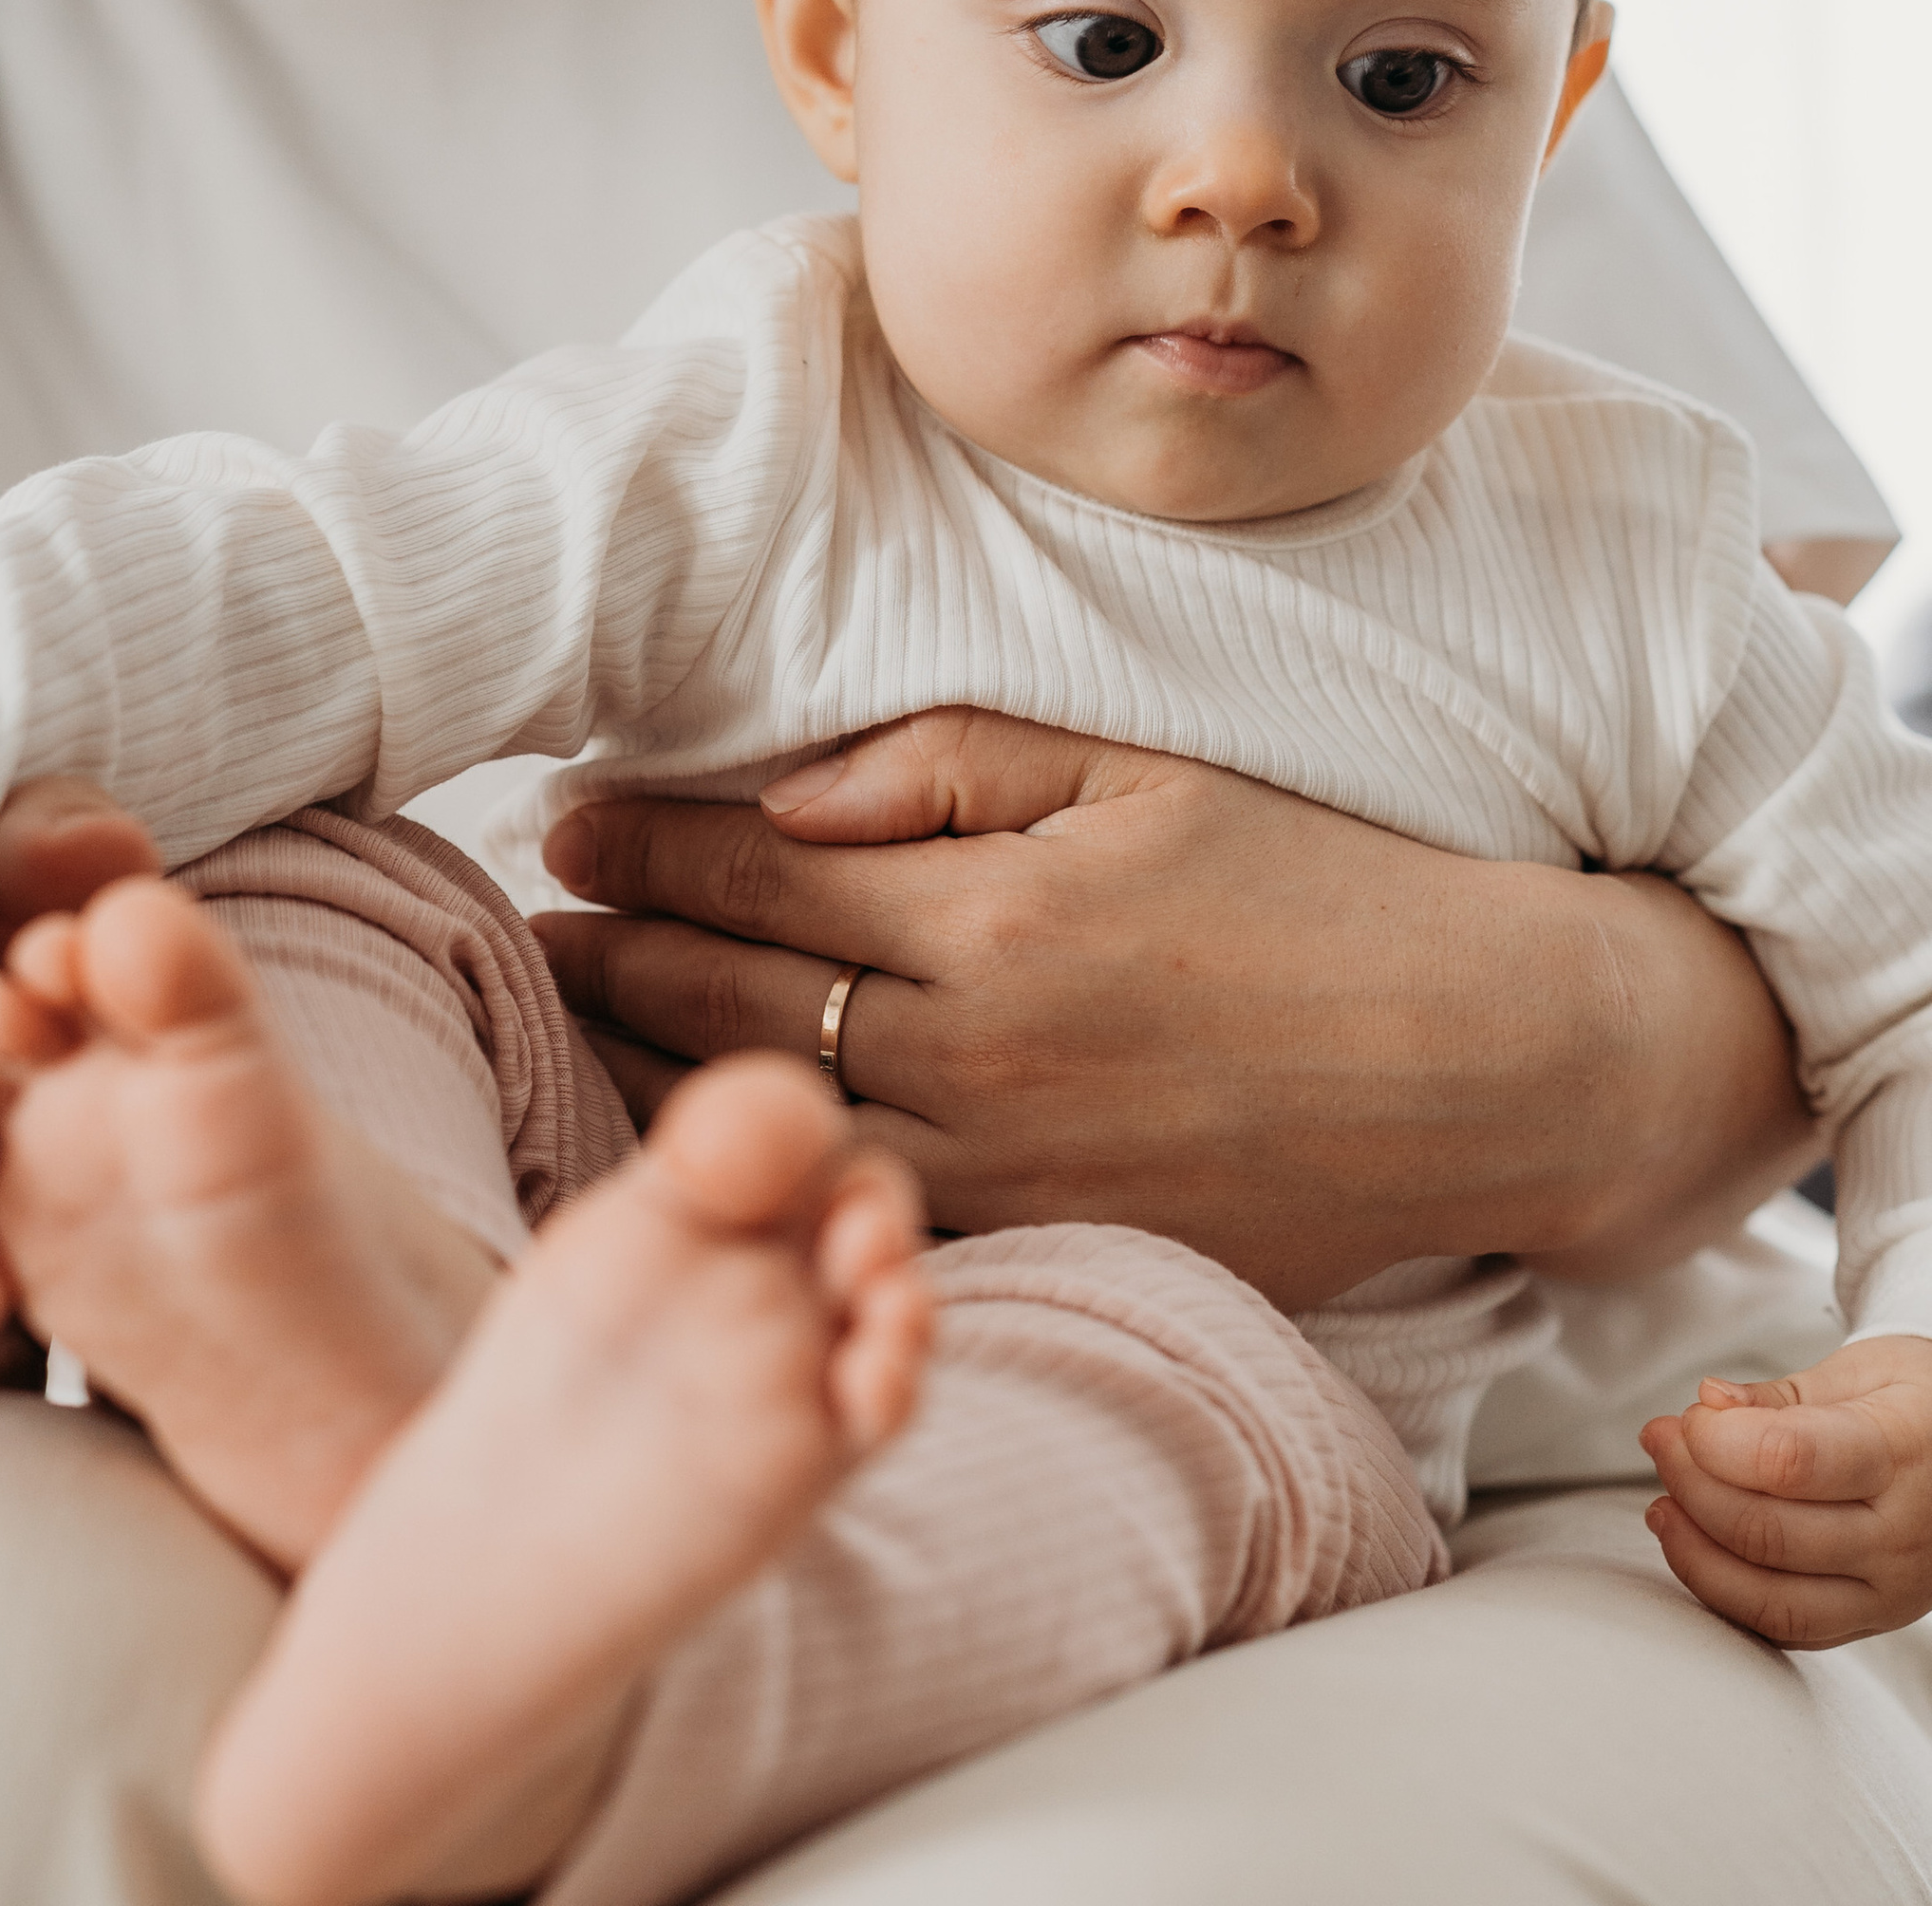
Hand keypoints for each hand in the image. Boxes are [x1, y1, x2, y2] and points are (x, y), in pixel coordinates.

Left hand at [534, 708, 1813, 1310]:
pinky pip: (862, 1223)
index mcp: (1000, 908)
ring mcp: (1007, 1170)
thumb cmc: (1326, 888)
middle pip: (731, 993)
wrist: (1488, 1064)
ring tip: (570, 1018)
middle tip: (529, 914)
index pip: (756, 862)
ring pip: (769, 1122)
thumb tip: (790, 783)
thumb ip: (959, 764)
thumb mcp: (1151, 772)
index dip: (641, 834)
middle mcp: (981, 1048)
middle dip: (609, 944)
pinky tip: (707, 1151)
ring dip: (650, 1067)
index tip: (565, 811)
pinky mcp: (1048, 1251)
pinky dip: (766, 1180)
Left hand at [1642, 1336, 1931, 1644]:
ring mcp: (1892, 1590)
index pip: (1789, 1461)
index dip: (1717, 1442)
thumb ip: (1778, 1395)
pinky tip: (1696, 1548)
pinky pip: (1790, 1630)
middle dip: (1691, 1486)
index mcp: (1901, 1451)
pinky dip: (1728, 1596)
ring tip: (1663, 1506)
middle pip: (1769, 1534)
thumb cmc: (1916, 1401)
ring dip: (1696, 1554)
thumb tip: (1707, 1402)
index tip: (1687, 1418)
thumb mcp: (1861, 1372)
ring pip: (1773, 1599)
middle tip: (1661, 1442)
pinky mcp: (1876, 1619)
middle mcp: (1902, 1534)